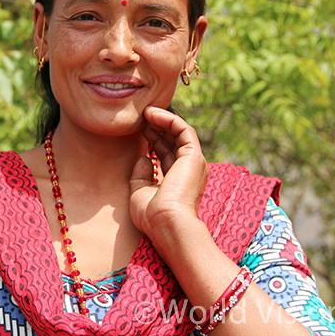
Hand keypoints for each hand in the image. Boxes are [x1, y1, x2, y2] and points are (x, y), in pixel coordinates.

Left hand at [128, 106, 207, 239]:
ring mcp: (193, 163)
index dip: (153, 139)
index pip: (167, 153)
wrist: (168, 224)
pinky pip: (183, 130)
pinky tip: (153, 114)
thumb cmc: (153, 216)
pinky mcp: (194, 156)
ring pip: (180, 133)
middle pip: (173, 141)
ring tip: (146, 111)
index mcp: (177, 180)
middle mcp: (188, 171)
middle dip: (157, 126)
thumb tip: (143, 157)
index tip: (139, 128)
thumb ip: (141, 174)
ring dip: (163, 119)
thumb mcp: (140, 192)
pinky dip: (169, 119)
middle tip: (141, 115)